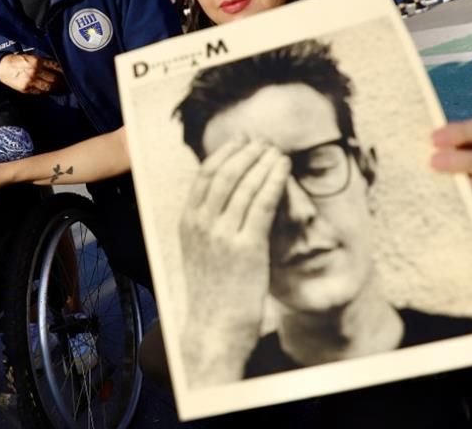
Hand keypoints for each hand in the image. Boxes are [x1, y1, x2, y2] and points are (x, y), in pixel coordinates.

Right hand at [0, 54, 62, 93]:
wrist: (1, 67)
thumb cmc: (16, 60)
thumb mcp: (30, 57)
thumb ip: (42, 61)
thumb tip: (56, 66)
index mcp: (37, 61)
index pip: (55, 67)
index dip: (63, 71)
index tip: (69, 72)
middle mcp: (34, 71)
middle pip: (54, 79)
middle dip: (62, 81)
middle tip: (67, 82)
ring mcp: (30, 82)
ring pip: (48, 87)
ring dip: (55, 88)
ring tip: (61, 88)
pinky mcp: (26, 89)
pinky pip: (40, 91)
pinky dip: (46, 91)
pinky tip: (50, 89)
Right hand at [179, 138, 290, 382]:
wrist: (214, 329)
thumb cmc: (211, 295)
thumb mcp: (199, 254)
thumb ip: (207, 227)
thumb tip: (225, 203)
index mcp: (187, 223)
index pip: (205, 176)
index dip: (225, 153)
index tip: (242, 143)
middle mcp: (202, 223)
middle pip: (225, 173)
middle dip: (247, 152)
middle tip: (264, 142)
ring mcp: (223, 234)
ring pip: (245, 183)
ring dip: (264, 162)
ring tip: (278, 152)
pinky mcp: (246, 247)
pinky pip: (262, 202)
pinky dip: (274, 180)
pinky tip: (284, 170)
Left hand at [431, 118, 471, 215]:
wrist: (459, 184)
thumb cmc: (452, 152)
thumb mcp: (450, 142)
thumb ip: (439, 140)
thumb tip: (411, 134)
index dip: (462, 133)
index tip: (433, 139)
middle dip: (466, 161)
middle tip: (433, 162)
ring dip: (470, 186)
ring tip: (440, 185)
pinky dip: (466, 205)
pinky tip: (443, 202)